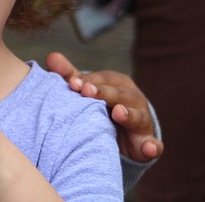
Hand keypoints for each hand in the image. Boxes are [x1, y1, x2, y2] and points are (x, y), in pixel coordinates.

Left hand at [46, 52, 162, 161]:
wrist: (124, 134)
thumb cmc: (101, 106)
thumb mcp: (88, 91)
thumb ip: (71, 76)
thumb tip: (51, 57)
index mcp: (118, 83)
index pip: (104, 79)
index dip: (88, 80)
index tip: (72, 83)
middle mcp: (133, 99)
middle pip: (120, 94)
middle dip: (105, 93)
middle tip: (87, 92)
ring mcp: (143, 121)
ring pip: (138, 117)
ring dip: (129, 115)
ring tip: (118, 113)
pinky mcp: (148, 143)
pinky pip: (153, 145)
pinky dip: (152, 146)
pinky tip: (148, 148)